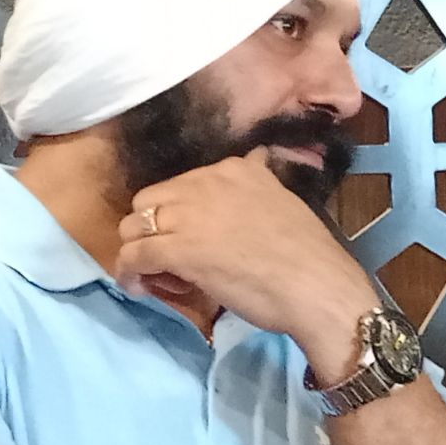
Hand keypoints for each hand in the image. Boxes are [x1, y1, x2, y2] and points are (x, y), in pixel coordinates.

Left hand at [116, 148, 378, 376]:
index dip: (178, 215)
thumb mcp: (281, 198)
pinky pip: (133, 257)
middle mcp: (205, 182)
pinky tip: (138, 286)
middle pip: (148, 202)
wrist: (316, 286)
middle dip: (151, 230)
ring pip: (133, 228)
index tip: (190, 239)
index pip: (179, 184)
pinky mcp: (177, 249)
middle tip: (167, 260)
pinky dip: (128, 273)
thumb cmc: (306, 254)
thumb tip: (257, 157)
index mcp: (232, 169)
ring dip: (138, 252)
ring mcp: (188, 215)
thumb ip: (259, 180)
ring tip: (156, 277)